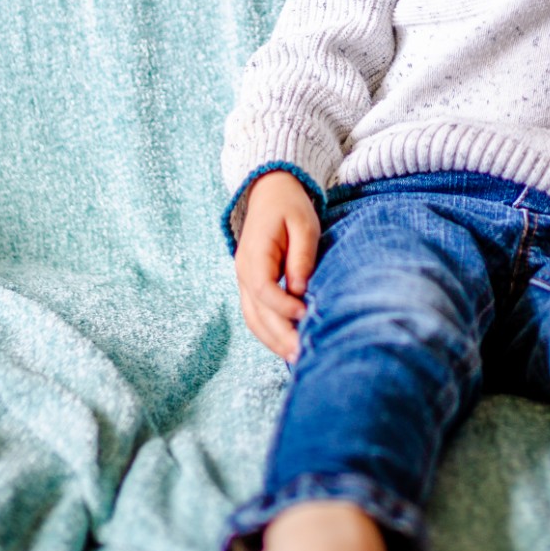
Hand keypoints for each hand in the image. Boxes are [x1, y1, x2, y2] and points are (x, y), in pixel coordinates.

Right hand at [233, 170, 322, 361]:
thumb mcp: (304, 224)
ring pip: (253, 319)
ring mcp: (244, 281)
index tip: (306, 314)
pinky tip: (288, 345)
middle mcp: (243, 272)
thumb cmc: (290, 207)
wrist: (270, 192)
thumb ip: (302, 256)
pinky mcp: (252, 286)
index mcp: (254, 255)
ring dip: (273, 340)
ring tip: (297, 358)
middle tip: (304, 354)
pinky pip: (257, 314)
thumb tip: (300, 289)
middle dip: (279, 336)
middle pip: (256, 312)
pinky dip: (270, 333)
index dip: (283, 306)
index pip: (263, 289)